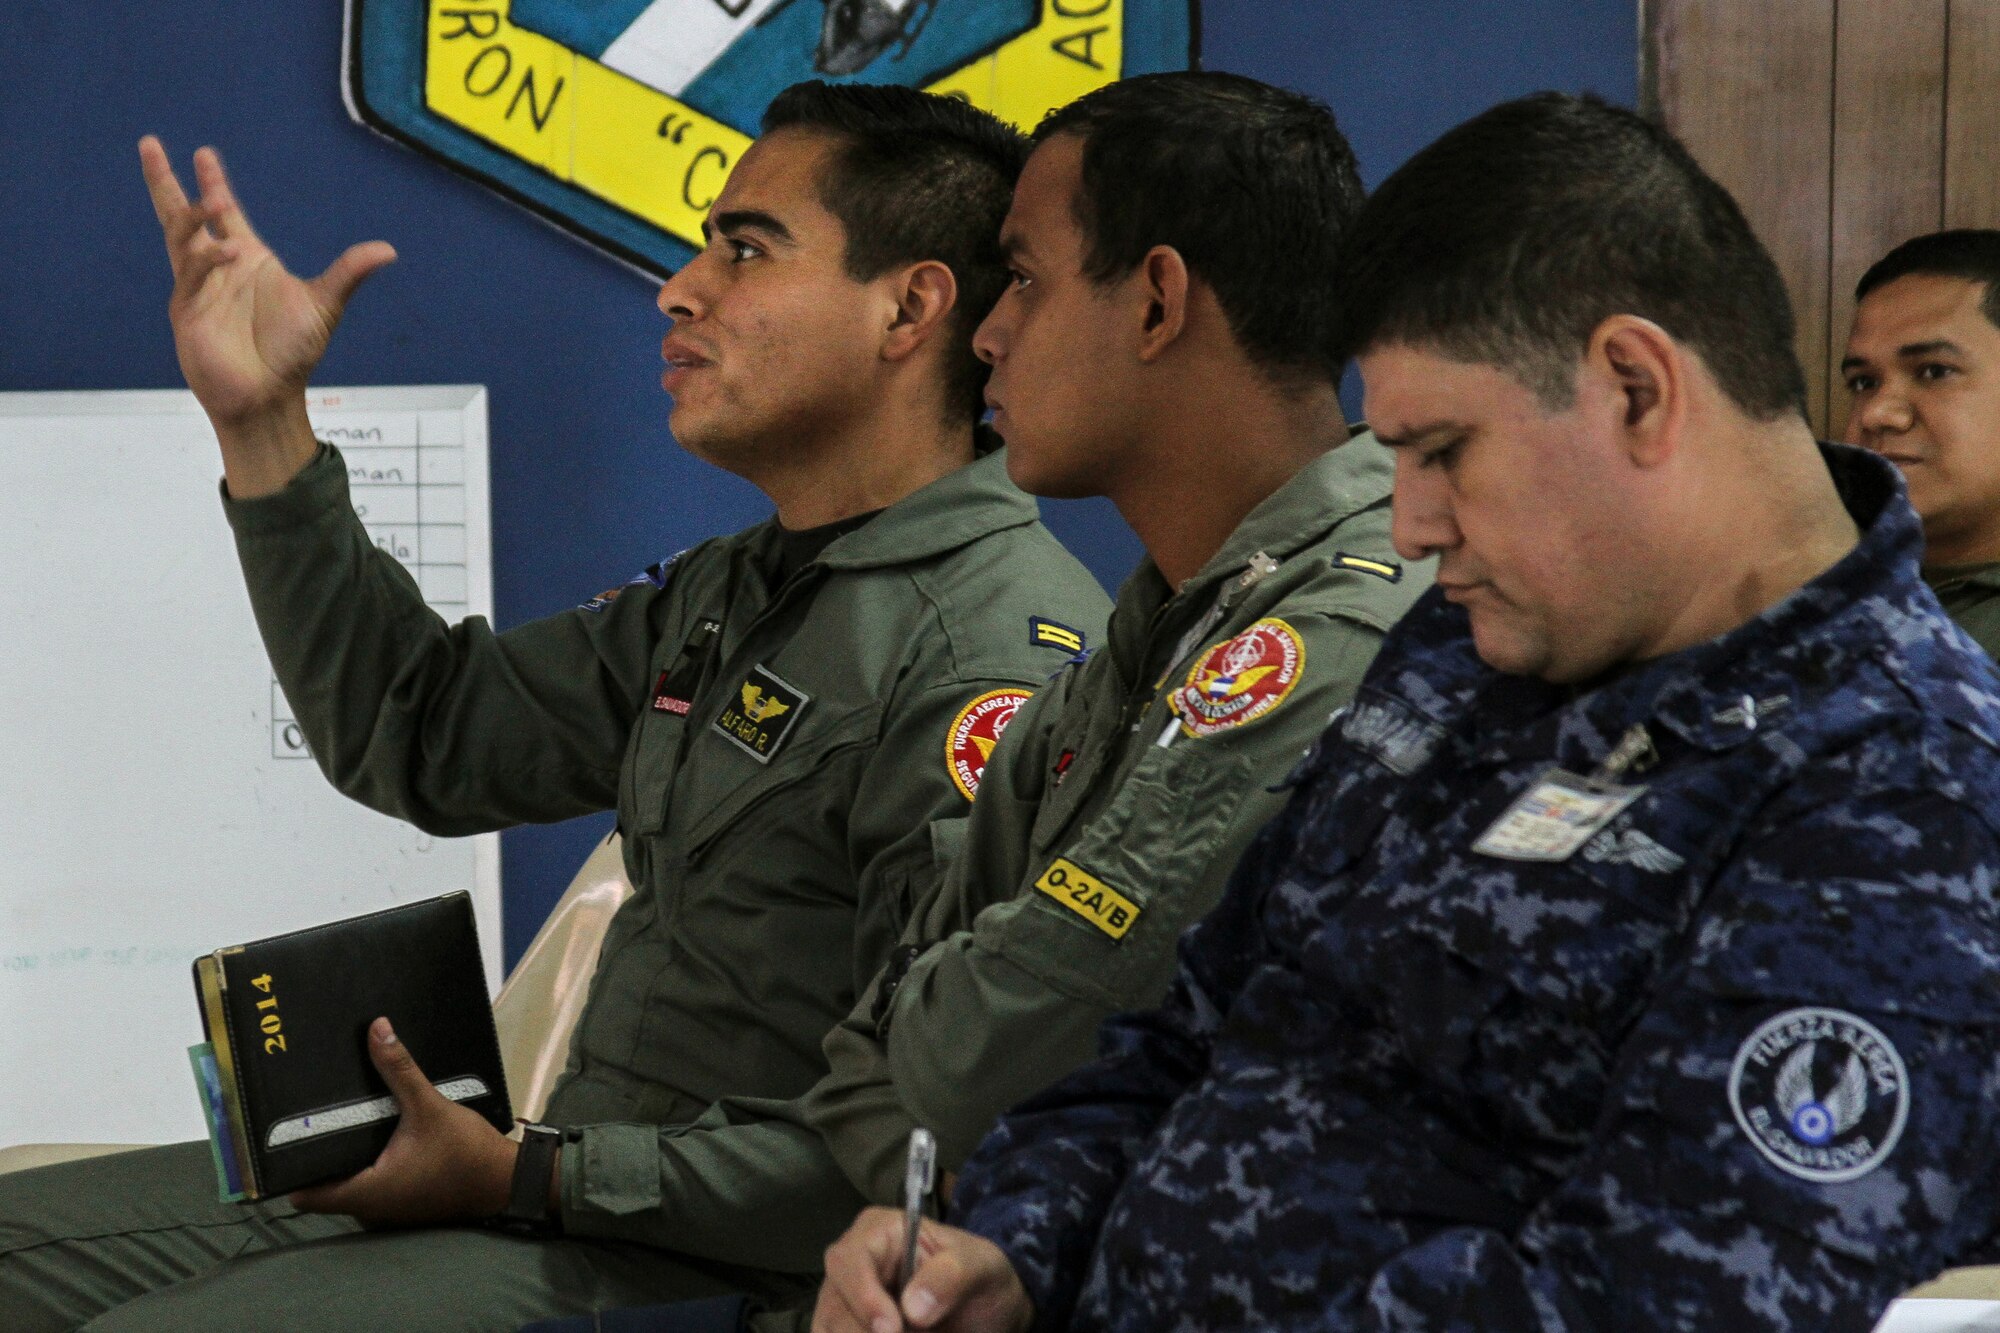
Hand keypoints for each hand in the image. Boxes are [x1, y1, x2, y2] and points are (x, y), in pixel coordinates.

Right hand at [137, 137, 395, 493]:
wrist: (269, 397)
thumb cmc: (292, 354)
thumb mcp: (324, 306)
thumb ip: (349, 274)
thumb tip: (389, 250)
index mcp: (247, 261)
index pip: (226, 213)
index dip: (214, 184)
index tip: (205, 155)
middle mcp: (217, 269)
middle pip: (183, 216)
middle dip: (165, 182)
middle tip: (151, 144)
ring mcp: (197, 288)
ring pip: (180, 238)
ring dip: (194, 215)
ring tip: (215, 199)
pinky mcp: (186, 311)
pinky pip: (190, 275)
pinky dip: (207, 260)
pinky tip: (228, 252)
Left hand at [288, 1017, 522, 1228]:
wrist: (507, 1181)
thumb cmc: (467, 1154)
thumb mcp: (431, 1107)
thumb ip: (400, 1071)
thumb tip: (377, 1030)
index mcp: (367, 1191)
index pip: (304, 1193)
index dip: (287, 1170)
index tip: (281, 1138)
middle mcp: (370, 1206)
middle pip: (322, 1185)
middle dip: (315, 1154)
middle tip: (307, 1116)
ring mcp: (387, 1207)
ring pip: (346, 1183)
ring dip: (342, 1156)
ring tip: (335, 1118)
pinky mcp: (403, 1199)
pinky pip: (370, 1182)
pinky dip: (365, 1160)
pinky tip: (371, 1130)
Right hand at [815, 1207, 1031, 1332]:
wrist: (986, 1311)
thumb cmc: (981, 1276)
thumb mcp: (982, 1267)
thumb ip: (952, 1276)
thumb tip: (914, 1307)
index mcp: (878, 1232)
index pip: (850, 1261)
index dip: (864, 1298)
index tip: (891, 1329)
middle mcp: (852, 1266)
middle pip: (833, 1306)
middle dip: (865, 1332)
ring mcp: (844, 1303)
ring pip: (831, 1331)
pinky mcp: (846, 1330)